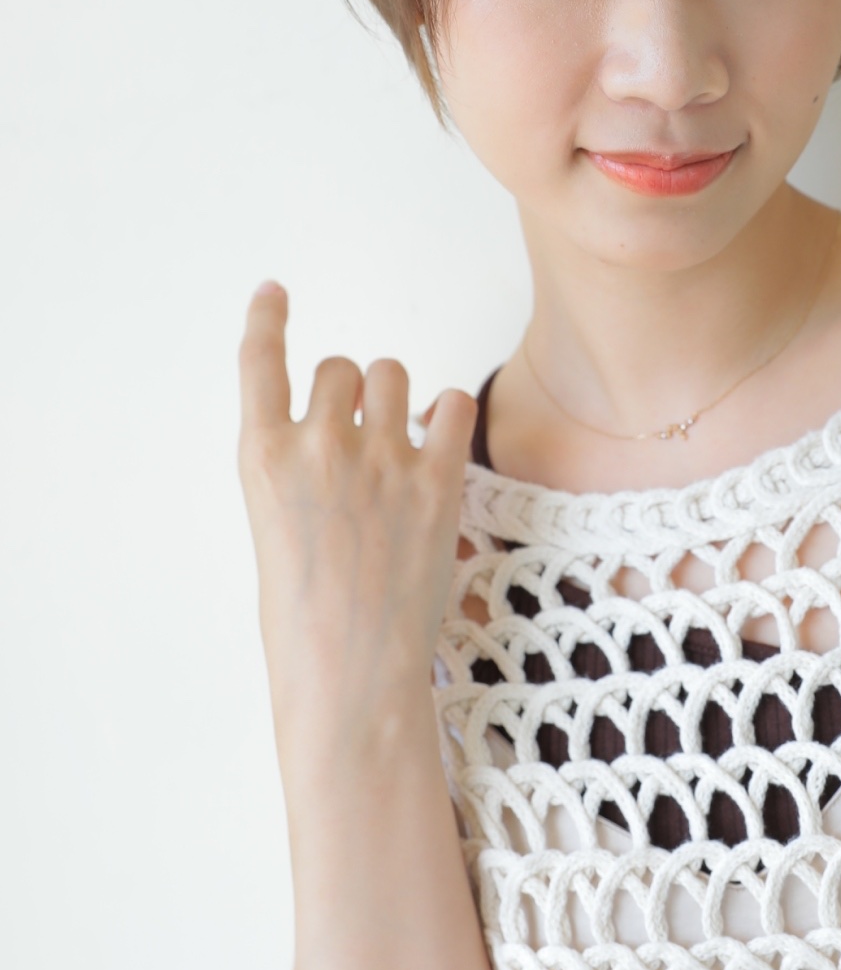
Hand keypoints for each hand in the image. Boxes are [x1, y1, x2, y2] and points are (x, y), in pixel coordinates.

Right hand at [236, 282, 475, 771]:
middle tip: (357, 432)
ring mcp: (381, 460)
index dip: (267, 319)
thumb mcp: (277, 531)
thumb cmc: (305, 621)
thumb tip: (337, 434)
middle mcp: (319, 446)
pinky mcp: (437, 482)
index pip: (260, 362)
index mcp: (263, 459)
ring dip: (395, 395)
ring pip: (392, 374)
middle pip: (341, 366)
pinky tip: (440, 437)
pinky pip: (451, 406)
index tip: (274, 292)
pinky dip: (447, 413)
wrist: (352, 678)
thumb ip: (299, 473)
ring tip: (398, 436)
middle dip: (350, 389)